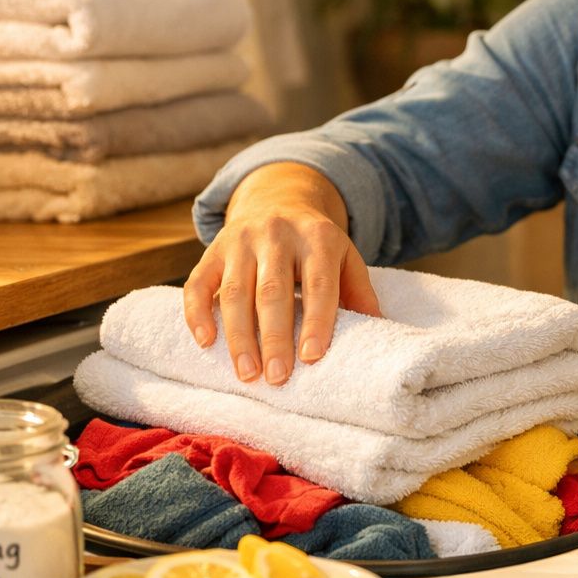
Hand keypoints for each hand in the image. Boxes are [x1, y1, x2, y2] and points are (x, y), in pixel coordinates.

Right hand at [183, 163, 382, 385]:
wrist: (278, 199)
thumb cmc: (316, 244)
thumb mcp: (345, 257)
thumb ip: (359, 291)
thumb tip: (379, 329)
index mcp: (318, 237)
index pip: (318, 283)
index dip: (316, 321)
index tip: (313, 357)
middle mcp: (277, 234)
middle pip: (272, 291)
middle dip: (274, 338)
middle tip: (278, 378)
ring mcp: (240, 240)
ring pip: (234, 291)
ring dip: (239, 337)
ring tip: (247, 374)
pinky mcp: (213, 250)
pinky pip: (198, 283)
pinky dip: (198, 314)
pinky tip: (206, 343)